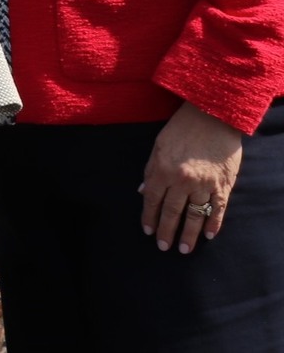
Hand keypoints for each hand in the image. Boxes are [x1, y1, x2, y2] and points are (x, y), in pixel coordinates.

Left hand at [140, 100, 243, 253]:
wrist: (213, 116)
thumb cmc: (181, 129)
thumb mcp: (158, 146)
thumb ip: (150, 170)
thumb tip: (142, 191)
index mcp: (162, 170)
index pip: (152, 200)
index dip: (149, 217)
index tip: (147, 231)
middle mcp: (182, 180)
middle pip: (172, 212)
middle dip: (166, 231)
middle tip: (164, 247)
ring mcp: (204, 184)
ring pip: (195, 215)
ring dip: (189, 234)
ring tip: (184, 249)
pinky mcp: (223, 185)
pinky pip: (218, 209)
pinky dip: (213, 224)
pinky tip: (208, 236)